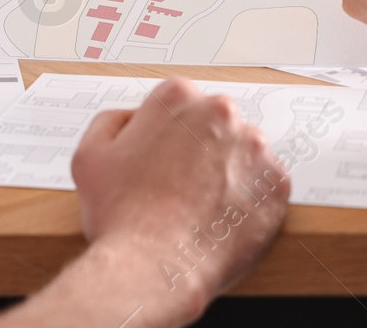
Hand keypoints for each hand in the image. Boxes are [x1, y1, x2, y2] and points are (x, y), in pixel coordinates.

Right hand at [70, 78, 289, 320]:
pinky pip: (266, 185)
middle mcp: (221, 113)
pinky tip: (223, 217)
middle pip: (214, 124)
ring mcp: (254, 147)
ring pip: (243, 152)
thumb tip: (132, 118)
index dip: (168, 135)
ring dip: (228, 172)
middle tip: (180, 185)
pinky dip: (250, 200)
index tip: (165, 159)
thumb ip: (112, 122)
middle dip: (201, 149)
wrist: (154, 268)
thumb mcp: (90, 156)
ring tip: (201, 206)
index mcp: (177, 97)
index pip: (180, 104)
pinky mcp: (276, 182)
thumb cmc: (122, 217)